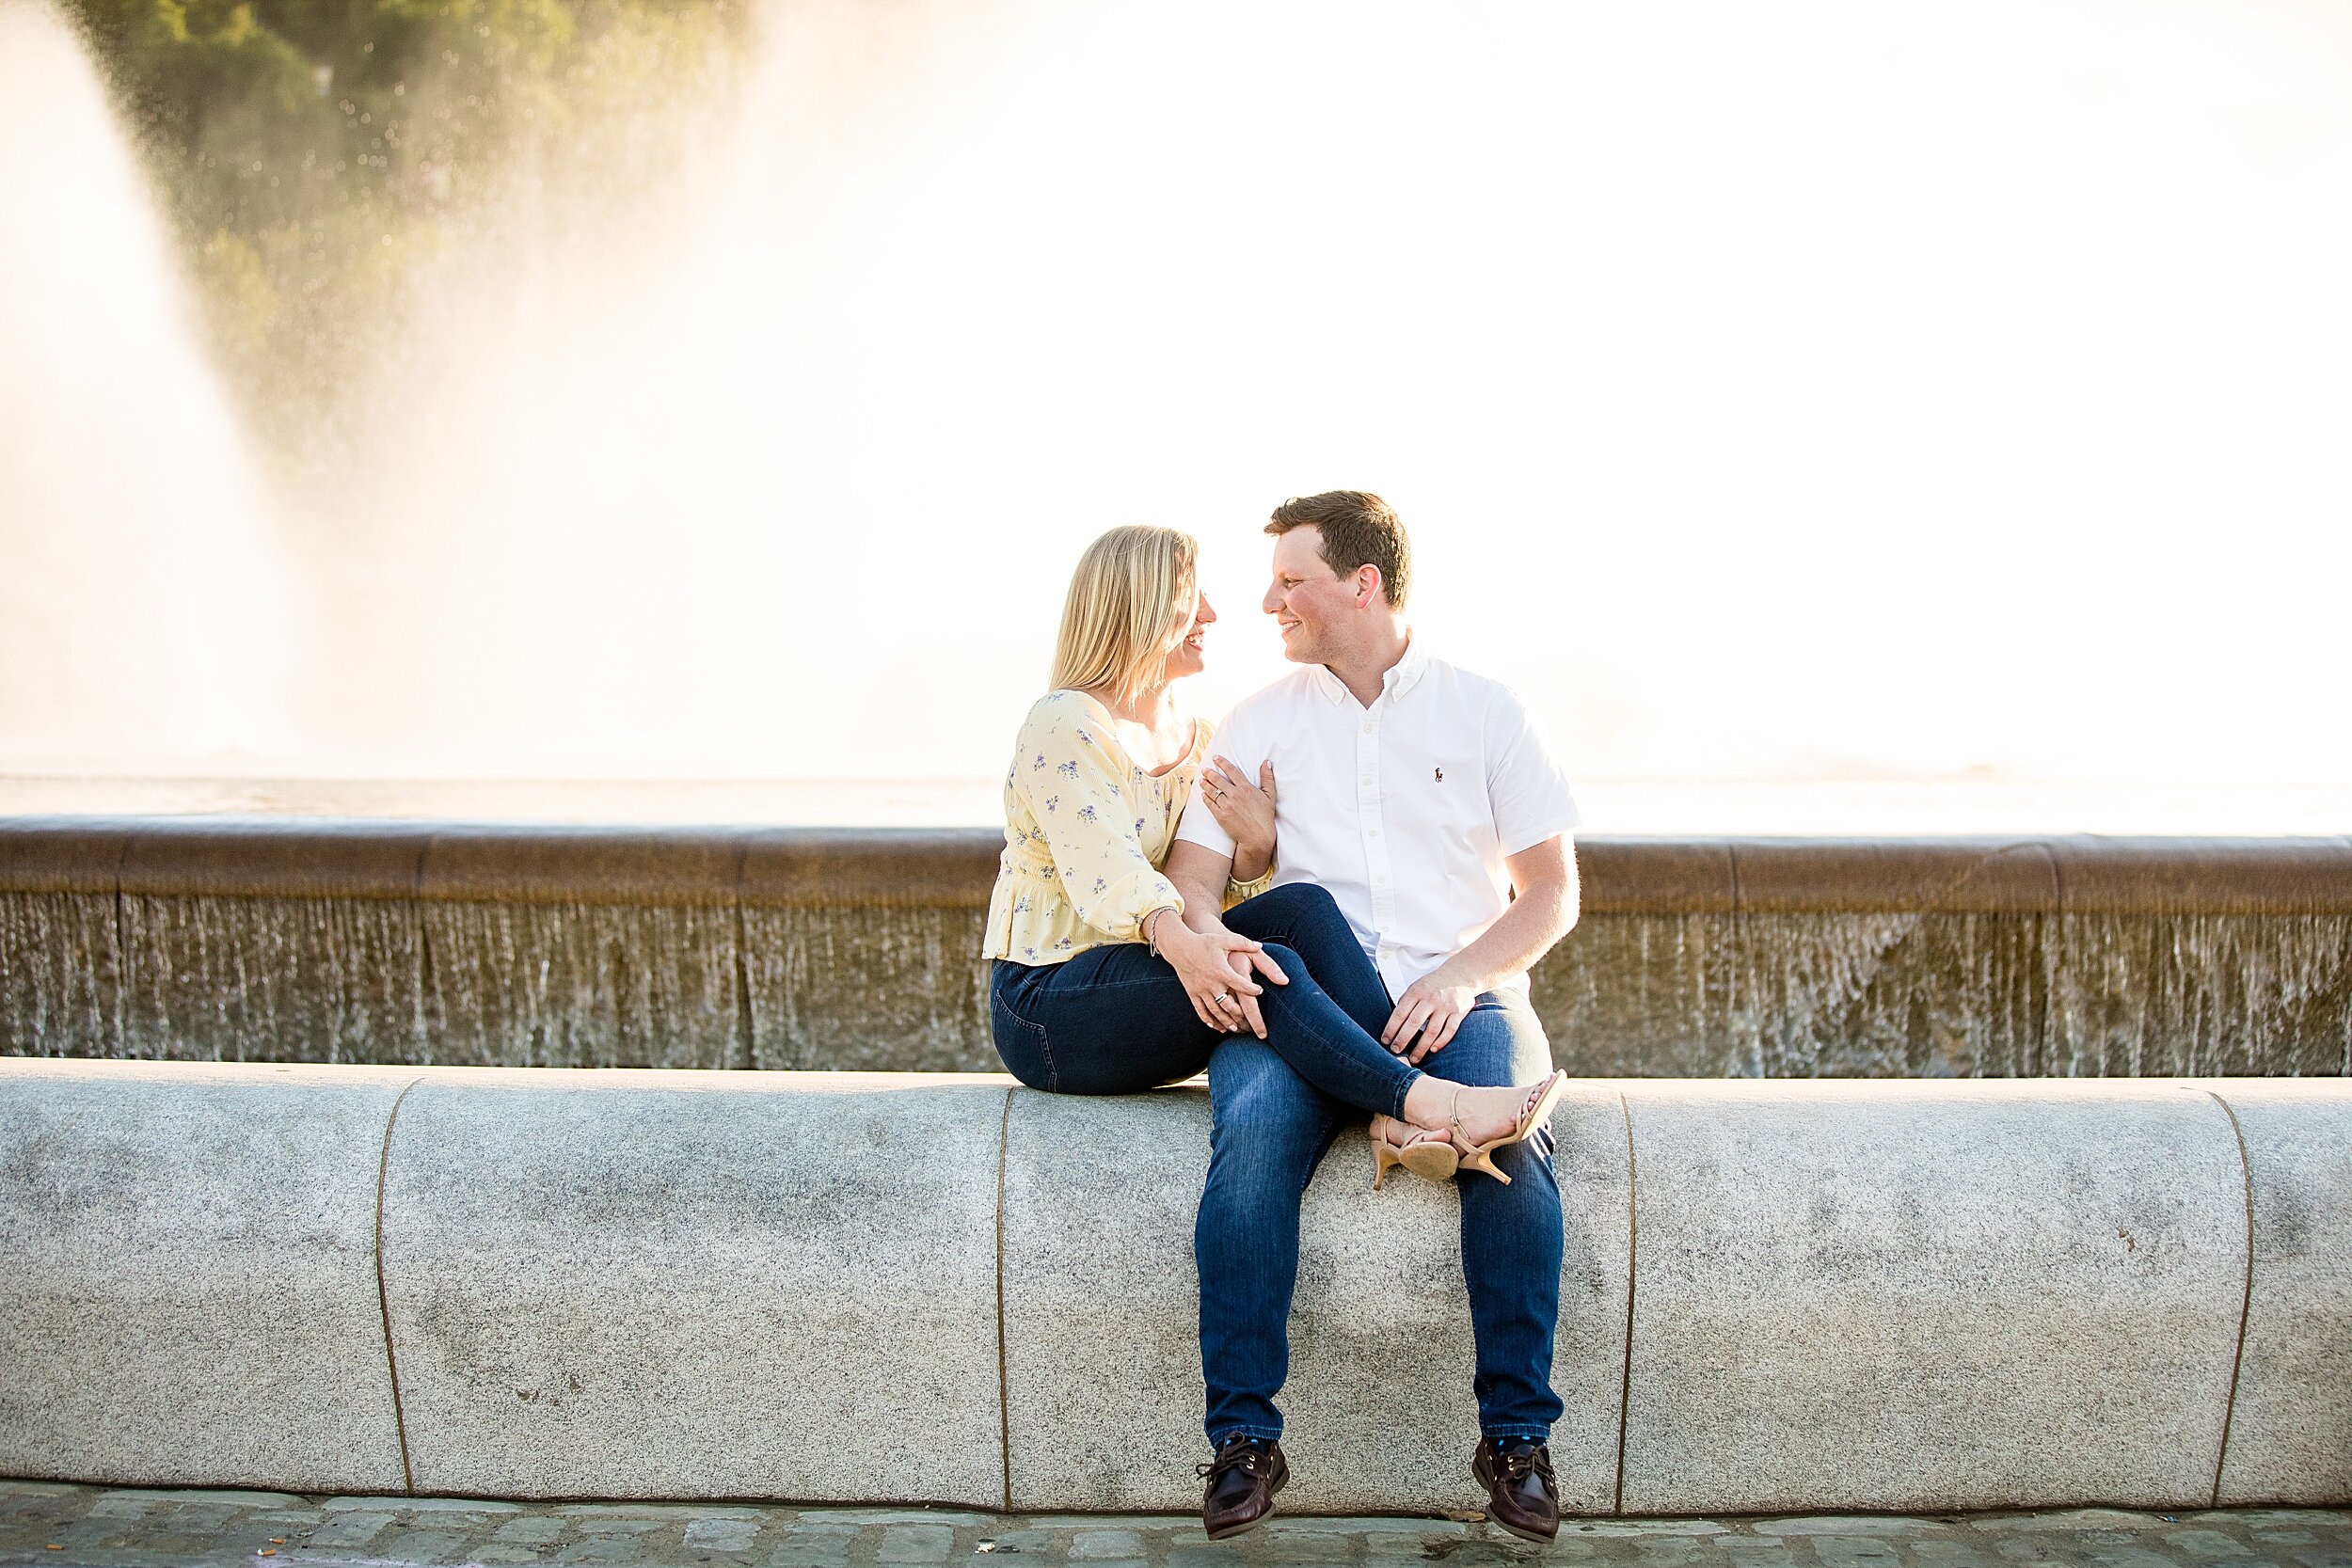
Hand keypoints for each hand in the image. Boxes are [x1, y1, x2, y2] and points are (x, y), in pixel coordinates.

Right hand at [1154, 912, 1287, 1036]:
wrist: (1179, 946)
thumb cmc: (1203, 942)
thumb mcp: (1224, 940)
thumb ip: (1243, 943)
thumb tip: (1260, 946)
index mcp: (1222, 971)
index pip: (1241, 985)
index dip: (1252, 990)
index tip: (1260, 991)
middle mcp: (1211, 983)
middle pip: (1228, 1004)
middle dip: (1240, 1014)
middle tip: (1249, 1020)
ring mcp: (1201, 990)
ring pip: (1215, 1011)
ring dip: (1225, 1021)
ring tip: (1235, 1028)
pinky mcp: (1192, 993)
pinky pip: (1200, 1010)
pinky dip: (1208, 1020)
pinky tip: (1215, 1026)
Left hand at [1200, 756, 1276, 872]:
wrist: (1257, 836)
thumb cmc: (1265, 816)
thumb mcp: (1270, 795)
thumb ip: (1267, 778)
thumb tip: (1266, 762)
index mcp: (1245, 788)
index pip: (1231, 771)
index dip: (1222, 762)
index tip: (1215, 758)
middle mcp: (1234, 795)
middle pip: (1217, 780)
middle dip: (1209, 773)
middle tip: (1205, 769)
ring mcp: (1226, 805)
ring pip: (1211, 791)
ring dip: (1205, 784)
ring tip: (1201, 780)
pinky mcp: (1220, 816)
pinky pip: (1209, 804)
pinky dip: (1205, 797)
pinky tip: (1203, 794)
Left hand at [1381, 973, 1479, 1062]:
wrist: (1460, 975)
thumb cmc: (1433, 985)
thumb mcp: (1416, 987)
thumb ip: (1406, 1003)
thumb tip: (1393, 1023)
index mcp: (1416, 992)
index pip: (1400, 1012)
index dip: (1391, 1028)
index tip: (1385, 1040)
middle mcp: (1431, 999)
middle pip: (1414, 1023)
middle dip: (1403, 1039)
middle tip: (1395, 1051)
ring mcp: (1446, 1006)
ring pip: (1432, 1030)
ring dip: (1421, 1047)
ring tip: (1414, 1058)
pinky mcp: (1459, 1012)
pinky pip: (1450, 1030)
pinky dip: (1441, 1041)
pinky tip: (1433, 1050)